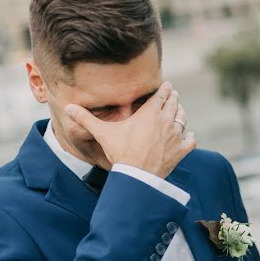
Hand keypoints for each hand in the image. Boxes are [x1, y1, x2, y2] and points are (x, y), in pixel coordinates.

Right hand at [64, 81, 195, 177]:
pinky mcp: (180, 152)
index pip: (161, 94)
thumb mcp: (103, 133)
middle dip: (174, 98)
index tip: (167, 85)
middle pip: (174, 104)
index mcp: (150, 112)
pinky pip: (190, 142)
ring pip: (183, 119)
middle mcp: (166, 121)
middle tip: (173, 95)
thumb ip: (86, 118)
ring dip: (181, 114)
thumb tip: (68, 107)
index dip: (165, 89)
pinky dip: (190, 138)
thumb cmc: (121, 152)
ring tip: (179, 111)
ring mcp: (175, 136)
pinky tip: (190, 136)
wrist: (137, 175)